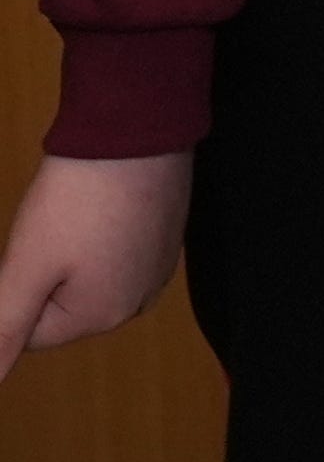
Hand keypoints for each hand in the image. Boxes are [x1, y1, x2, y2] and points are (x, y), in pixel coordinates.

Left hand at [0, 146, 185, 352]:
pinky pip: (119, 255)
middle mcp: (138, 302)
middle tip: (50, 229)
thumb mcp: (25, 266)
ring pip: (90, 280)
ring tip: (75, 214)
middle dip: (48, 276)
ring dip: (73, 257)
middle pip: (64, 308)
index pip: (31, 333)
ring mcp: (159, 268)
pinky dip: (102, 237)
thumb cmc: (76, 200)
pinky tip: (101, 206)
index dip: (17, 290)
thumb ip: (2, 329)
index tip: (28, 248)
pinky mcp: (168, 237)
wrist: (138, 128)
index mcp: (102, 316)